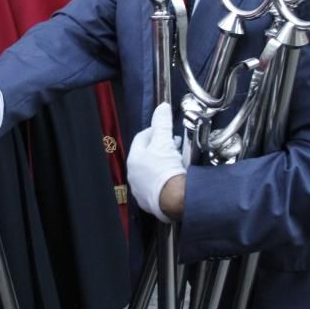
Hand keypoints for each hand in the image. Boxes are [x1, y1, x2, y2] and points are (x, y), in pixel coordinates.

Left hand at [127, 103, 185, 222]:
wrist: (174, 198)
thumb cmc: (167, 170)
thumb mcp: (165, 142)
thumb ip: (162, 123)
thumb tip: (162, 107)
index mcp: (134, 159)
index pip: (141, 138)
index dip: (154, 131)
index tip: (165, 130)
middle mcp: (133, 174)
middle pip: (146, 155)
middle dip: (159, 148)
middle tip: (173, 145)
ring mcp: (140, 189)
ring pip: (150, 171)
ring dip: (161, 164)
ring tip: (175, 160)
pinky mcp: (150, 201)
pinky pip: (156, 186)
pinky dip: (163, 179)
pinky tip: (173, 177)